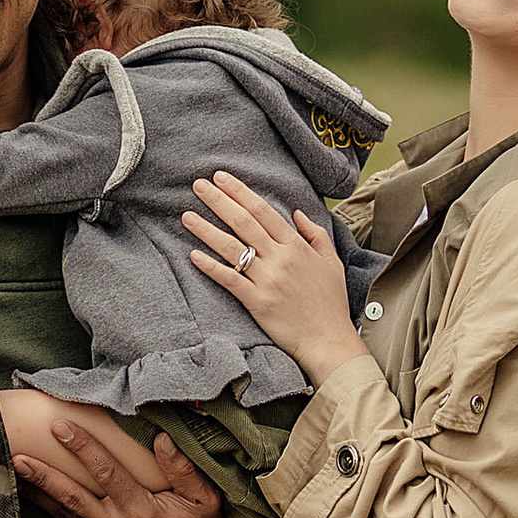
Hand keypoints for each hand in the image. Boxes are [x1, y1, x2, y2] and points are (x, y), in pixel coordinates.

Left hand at [0, 389, 229, 517]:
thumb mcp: (207, 500)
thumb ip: (185, 469)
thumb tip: (162, 439)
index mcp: (142, 512)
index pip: (106, 473)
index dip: (82, 448)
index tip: (61, 427)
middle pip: (73, 496)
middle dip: (45, 473)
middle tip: (18, 451)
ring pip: (66, 513)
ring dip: (38, 492)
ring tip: (12, 471)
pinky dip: (49, 509)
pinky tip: (31, 495)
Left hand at [182, 174, 364, 385]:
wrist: (329, 340)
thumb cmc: (331, 302)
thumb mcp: (331, 261)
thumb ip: (315, 234)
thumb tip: (297, 213)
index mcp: (297, 246)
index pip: (263, 211)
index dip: (240, 192)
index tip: (221, 178)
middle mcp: (281, 259)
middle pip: (244, 222)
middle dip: (219, 201)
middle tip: (198, 185)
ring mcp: (268, 280)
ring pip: (232, 248)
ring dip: (207, 229)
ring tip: (187, 215)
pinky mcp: (258, 302)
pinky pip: (230, 280)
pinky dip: (211, 267)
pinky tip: (193, 255)